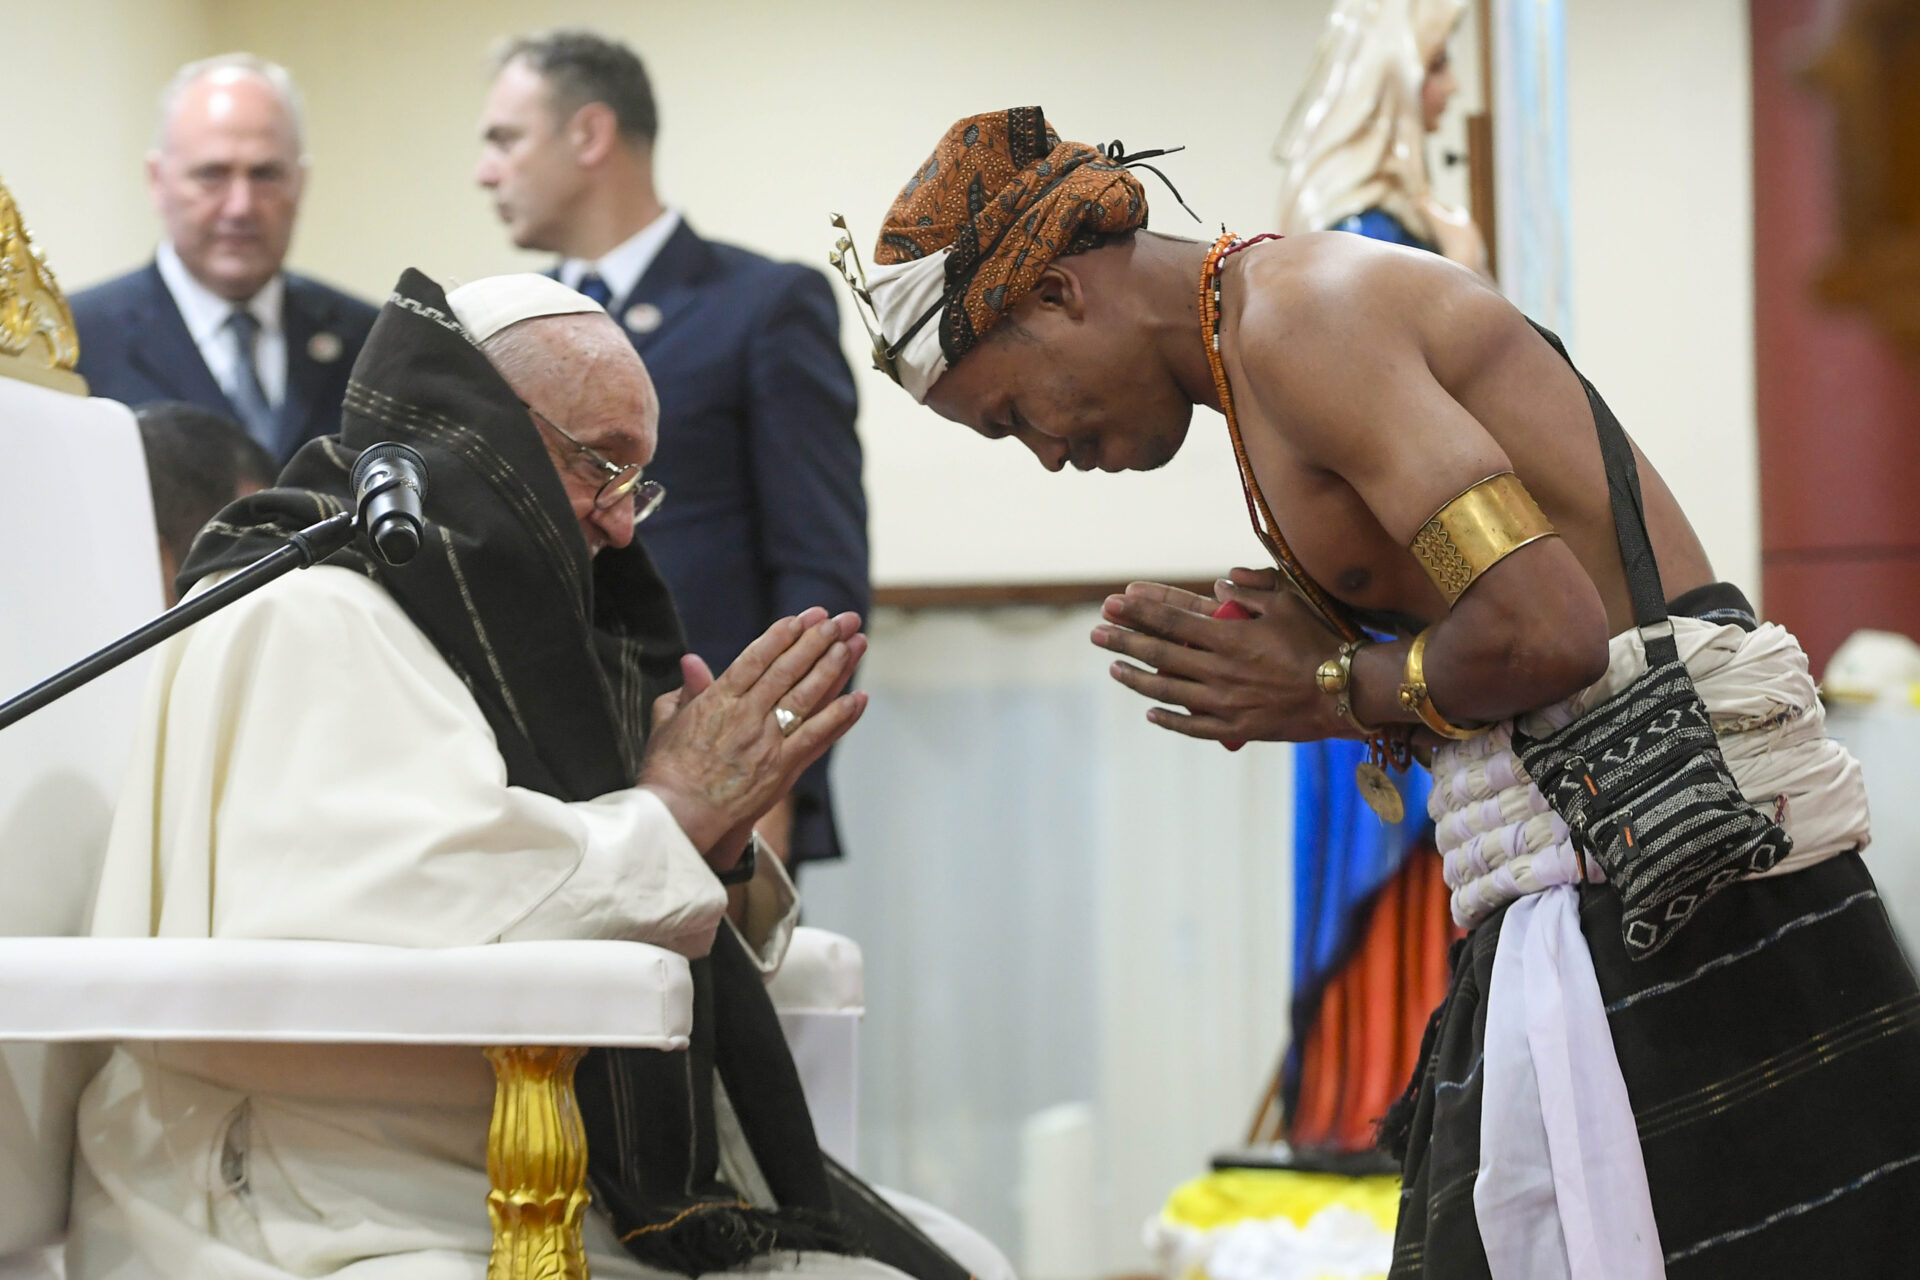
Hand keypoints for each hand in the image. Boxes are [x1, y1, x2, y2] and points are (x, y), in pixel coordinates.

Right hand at [641, 607, 868, 857]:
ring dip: (832, 668)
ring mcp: (767, 741)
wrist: (677, 818)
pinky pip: (817, 736)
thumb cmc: (666, 773)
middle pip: (787, 670)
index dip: (781, 636)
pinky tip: (857, 698)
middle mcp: (747, 715)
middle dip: (816, 641)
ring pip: (806, 696)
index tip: (801, 618)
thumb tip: (691, 660)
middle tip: (839, 621)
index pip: (755, 658)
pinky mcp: (782, 768)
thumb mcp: (666, 723)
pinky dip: (839, 717)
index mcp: (717, 700)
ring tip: (853, 645)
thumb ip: (684, 691)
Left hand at [1090, 568, 1346, 742]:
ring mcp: (1225, 701)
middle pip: (1160, 651)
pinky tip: (1150, 712)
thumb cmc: (1322, 641)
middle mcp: (1219, 668)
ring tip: (1113, 667)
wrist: (1347, 692)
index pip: (1172, 619)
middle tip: (1096, 631)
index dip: (1140, 610)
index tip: (1113, 602)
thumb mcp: (1289, 603)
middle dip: (1124, 639)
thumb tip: (1219, 584)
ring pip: (1167, 689)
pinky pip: (1194, 725)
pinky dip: (1169, 719)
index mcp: (1229, 635)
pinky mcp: (1237, 726)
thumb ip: (1252, 590)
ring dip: (1136, 677)